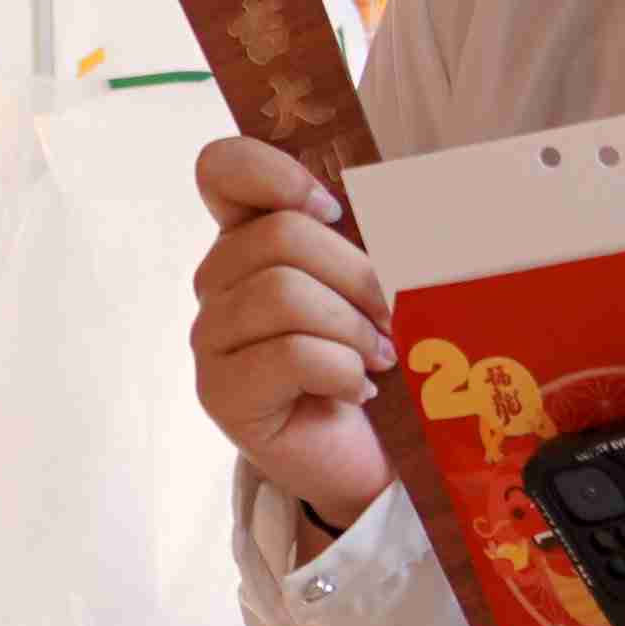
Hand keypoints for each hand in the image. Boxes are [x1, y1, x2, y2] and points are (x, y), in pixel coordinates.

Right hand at [189, 136, 396, 535]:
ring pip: (282, 294)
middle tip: (392, 315)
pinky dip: (342, 370)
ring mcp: (211, 339)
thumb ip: (373, 238)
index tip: (334, 210)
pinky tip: (358, 390)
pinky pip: (289, 355)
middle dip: (355, 274)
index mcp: (248, 240)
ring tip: (380, 357)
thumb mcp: (375, 285)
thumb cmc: (371, 361)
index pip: (221, 170)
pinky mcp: (222, 393)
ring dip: (352, 326)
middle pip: (279, 236)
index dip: (275, 174)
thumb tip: (413, 210)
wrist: (367, 456)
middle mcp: (217, 283)